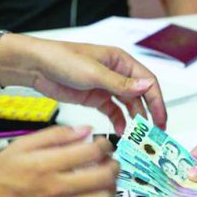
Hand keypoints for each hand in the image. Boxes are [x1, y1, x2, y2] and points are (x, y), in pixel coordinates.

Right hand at [0, 126, 118, 196]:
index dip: (104, 145)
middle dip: (114, 165)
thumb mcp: (18, 148)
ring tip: (106, 182)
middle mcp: (56, 189)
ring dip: (111, 188)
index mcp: (45, 165)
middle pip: (103, 176)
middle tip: (111, 162)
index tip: (103, 144)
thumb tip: (82, 130)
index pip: (90, 152)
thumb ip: (52, 136)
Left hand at [1, 36, 166, 133]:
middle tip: (153, 133)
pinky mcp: (95, 98)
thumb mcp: (94, 73)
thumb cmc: (62, 59)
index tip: (160, 119)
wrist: (36, 66)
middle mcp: (117, 73)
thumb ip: (121, 83)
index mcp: (121, 61)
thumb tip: (146, 87)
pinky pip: (113, 111)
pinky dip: (118, 122)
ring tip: (137, 136)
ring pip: (128, 105)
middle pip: (140, 96)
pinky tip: (120, 132)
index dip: (157, 101)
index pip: (148, 81)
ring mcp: (106, 87)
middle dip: (148, 114)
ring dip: (134, 120)